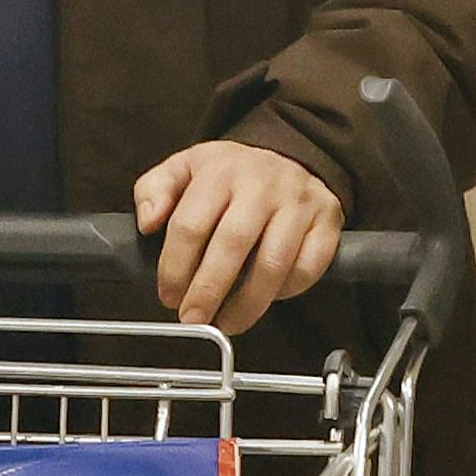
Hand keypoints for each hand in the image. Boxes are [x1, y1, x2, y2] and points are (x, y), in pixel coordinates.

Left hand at [132, 141, 340, 334]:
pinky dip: (287, 292)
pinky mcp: (328, 220)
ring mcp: (299, 202)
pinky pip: (309, 267)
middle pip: (233, 244)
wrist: (290, 153)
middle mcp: (262, 184)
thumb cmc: (231, 173)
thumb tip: (148, 223)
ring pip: (274, 263)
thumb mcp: (184, 168)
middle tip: (194, 318)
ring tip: (227, 322)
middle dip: (209, 290)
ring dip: (247, 303)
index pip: (191, 224)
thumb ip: (153, 191)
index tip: (169, 295)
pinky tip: (267, 299)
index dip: (175, 267)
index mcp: (220, 171)